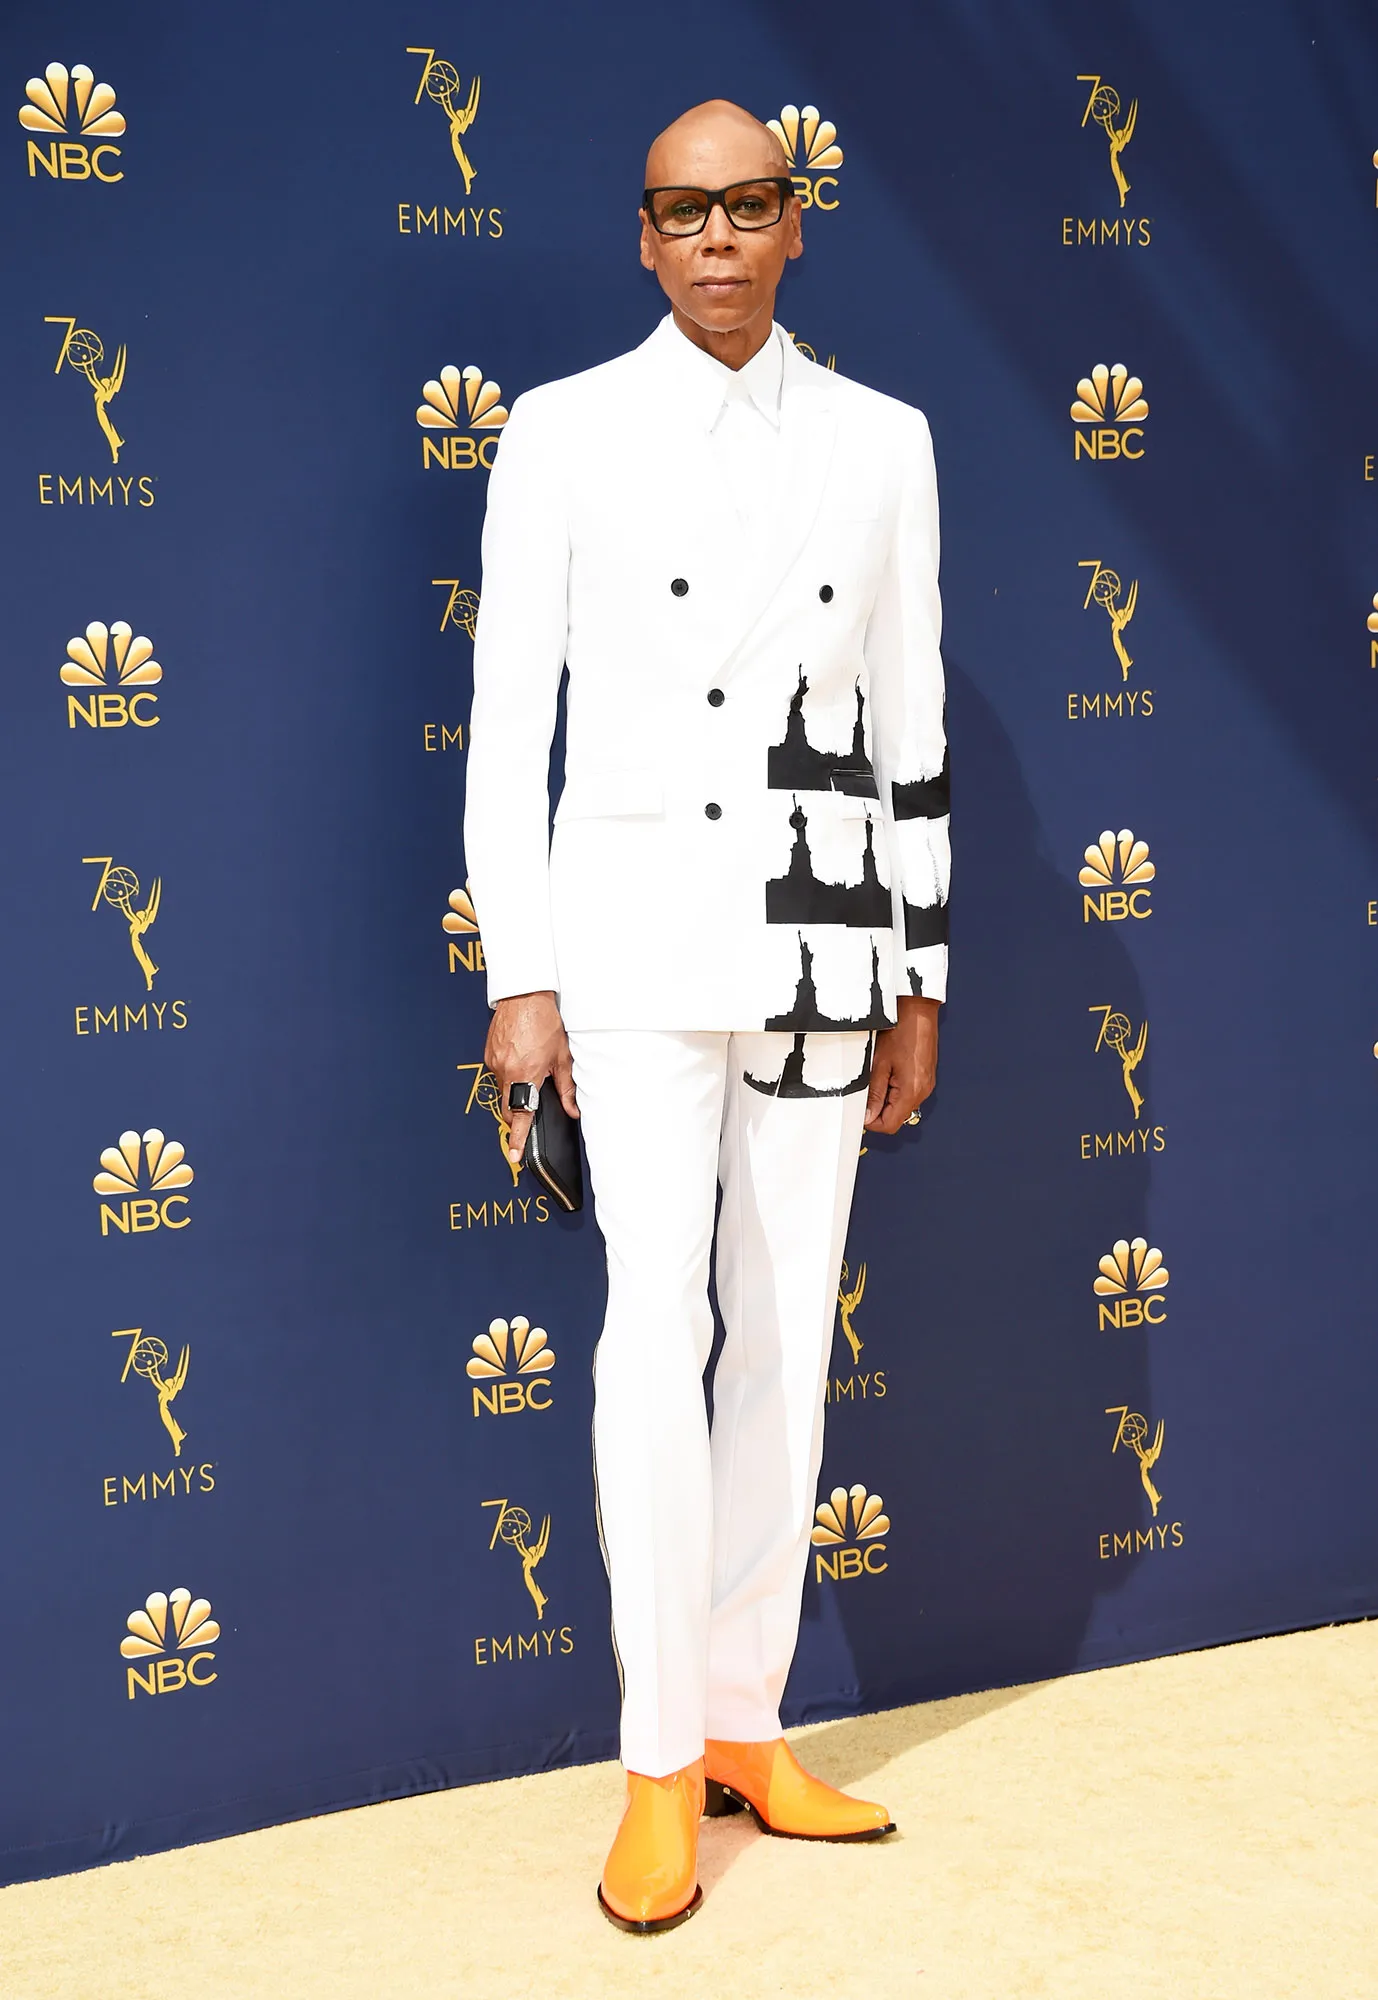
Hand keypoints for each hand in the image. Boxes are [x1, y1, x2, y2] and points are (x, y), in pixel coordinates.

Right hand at [484, 991, 577, 1163]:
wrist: (525, 996)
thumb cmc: (544, 1021)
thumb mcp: (562, 1057)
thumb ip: (567, 1087)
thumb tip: (573, 1110)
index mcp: (525, 1074)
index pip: (520, 1115)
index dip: (517, 1138)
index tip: (514, 1155)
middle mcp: (505, 1071)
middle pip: (508, 1106)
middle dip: (518, 1114)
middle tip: (529, 1111)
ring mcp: (494, 1062)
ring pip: (503, 1089)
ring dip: (516, 1088)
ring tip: (530, 1069)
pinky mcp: (489, 1054)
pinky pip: (498, 1072)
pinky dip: (509, 1073)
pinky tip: (521, 1058)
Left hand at [864, 995, 938, 1133]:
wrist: (918, 1010)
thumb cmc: (901, 1029)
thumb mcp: (879, 1063)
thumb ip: (874, 1093)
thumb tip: (868, 1115)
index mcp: (912, 1091)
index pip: (890, 1125)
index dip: (872, 1122)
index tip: (860, 1111)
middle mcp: (923, 1091)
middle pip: (897, 1117)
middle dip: (878, 1110)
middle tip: (865, 1091)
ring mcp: (926, 1084)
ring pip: (902, 1105)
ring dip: (886, 1098)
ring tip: (877, 1076)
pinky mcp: (926, 1076)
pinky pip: (909, 1092)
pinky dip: (896, 1089)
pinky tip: (888, 1071)